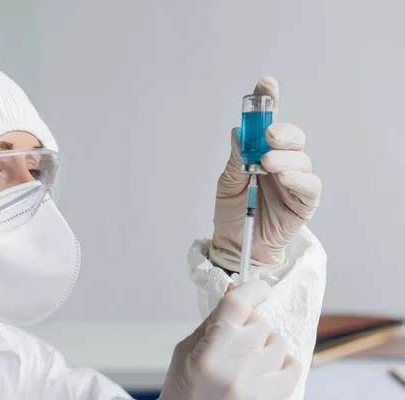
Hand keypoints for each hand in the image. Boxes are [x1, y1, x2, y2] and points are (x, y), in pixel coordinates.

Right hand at [159, 281, 300, 399]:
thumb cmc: (183, 391)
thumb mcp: (186, 350)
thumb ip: (213, 324)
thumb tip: (236, 296)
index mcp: (210, 350)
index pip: (239, 304)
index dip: (252, 289)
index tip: (259, 288)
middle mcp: (236, 366)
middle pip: (261, 323)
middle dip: (250, 326)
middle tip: (237, 339)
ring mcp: (256, 386)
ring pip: (279, 344)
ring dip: (267, 345)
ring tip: (251, 358)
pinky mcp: (269, 399)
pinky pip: (292, 369)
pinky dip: (284, 364)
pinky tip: (268, 368)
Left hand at [210, 77, 321, 269]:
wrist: (236, 246)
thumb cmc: (232, 213)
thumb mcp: (227, 184)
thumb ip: (236, 160)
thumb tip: (239, 133)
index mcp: (260, 153)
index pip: (268, 123)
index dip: (269, 102)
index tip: (266, 84)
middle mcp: (281, 163)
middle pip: (292, 138)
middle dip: (283, 131)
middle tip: (269, 134)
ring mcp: (294, 181)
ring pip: (302, 158)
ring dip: (286, 156)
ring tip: (267, 163)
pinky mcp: (304, 202)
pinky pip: (310, 185)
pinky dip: (299, 178)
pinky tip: (284, 176)